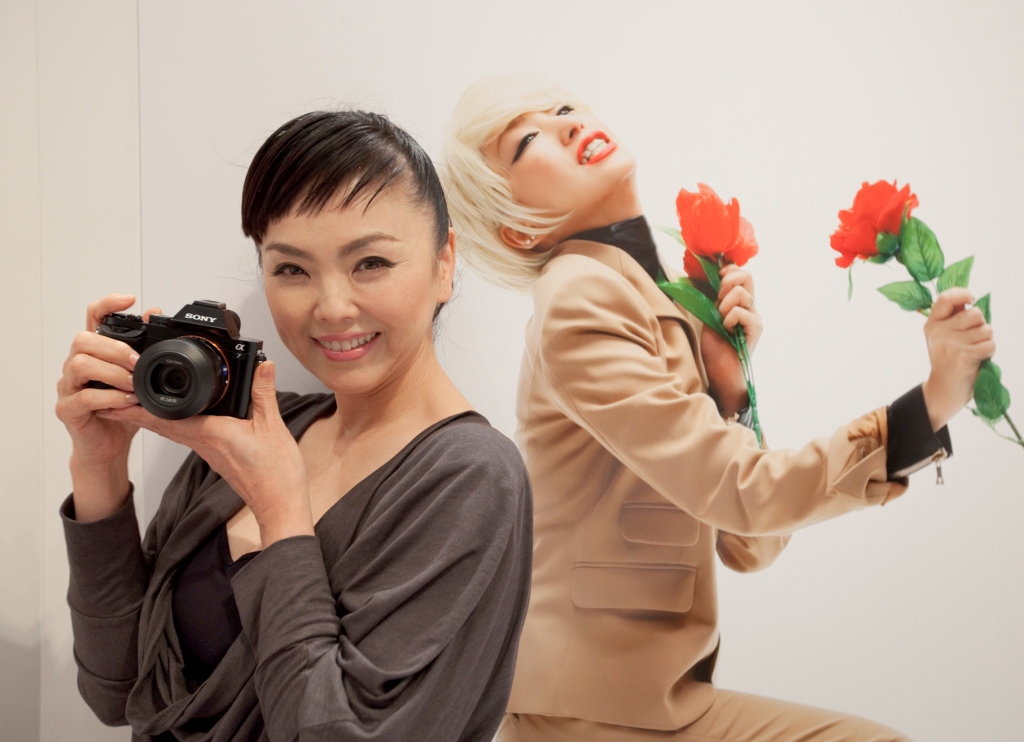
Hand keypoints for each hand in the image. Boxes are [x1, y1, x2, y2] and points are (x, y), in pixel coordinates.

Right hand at [56, 294, 160, 520]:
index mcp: (94, 352)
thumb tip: (154, 314)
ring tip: (133, 384)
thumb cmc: (121, 409)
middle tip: (138, 362)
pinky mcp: (67, 409)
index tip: (129, 299)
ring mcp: (68, 386)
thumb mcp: (139, 378)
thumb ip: (144, 348)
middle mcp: (76, 365)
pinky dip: (109, 398)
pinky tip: (127, 402)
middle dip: (114, 347)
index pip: (92, 317)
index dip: (107, 304)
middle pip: (82, 339)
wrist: (108, 446)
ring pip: (79, 364)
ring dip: (111, 372)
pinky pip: (84, 397)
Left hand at [101, 361, 314, 546]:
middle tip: (111, 396)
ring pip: (170, 431)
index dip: (139, 407)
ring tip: (131, 403)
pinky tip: (173, 417)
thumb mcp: (273, 426)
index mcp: (212, 433)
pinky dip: (172, 424)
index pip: (166, 418)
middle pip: (159, 425)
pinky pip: (185, 436)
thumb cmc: (275, 472)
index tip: (118, 395)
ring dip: (150, 418)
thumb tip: (262, 365)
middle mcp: (203, 443)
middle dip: (134, 411)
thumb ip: (264, 393)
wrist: (278, 503)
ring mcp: (207, 452)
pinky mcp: (215, 456)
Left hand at [701, 265, 761, 416]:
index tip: (717, 278)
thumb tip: (709, 279)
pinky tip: (726, 331)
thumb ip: (714, 300)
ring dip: (724, 305)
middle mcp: (751, 308)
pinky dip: (729, 319)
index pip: (742, 274)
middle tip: (718, 300)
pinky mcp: (756, 329)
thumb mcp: (710, 317)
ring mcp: (755, 318)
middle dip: (727, 282)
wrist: (721, 373)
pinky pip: (741, 312)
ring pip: (741, 293)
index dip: (729, 270)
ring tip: (721, 322)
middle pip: (746, 276)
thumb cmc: (715, 349)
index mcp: (741, 303)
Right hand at [920, 288, 995, 430]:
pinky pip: (990, 345)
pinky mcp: (963, 357)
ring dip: (986, 340)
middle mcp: (939, 332)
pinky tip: (977, 359)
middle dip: (981, 325)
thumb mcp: (943, 336)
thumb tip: (969, 300)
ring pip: (986, 329)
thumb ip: (953, 317)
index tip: (970, 300)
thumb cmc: (948, 360)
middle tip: (971, 339)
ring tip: (974, 351)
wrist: (943, 390)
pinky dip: (989, 352)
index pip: (946, 298)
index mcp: (933, 323)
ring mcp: (950, 345)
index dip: (963, 294)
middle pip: (975, 313)